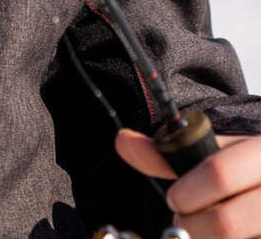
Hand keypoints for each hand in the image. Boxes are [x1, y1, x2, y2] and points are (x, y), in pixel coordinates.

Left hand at [116, 128, 260, 237]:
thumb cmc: (242, 169)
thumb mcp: (213, 152)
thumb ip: (167, 153)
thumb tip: (122, 142)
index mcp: (259, 153)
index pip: (218, 174)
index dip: (185, 193)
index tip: (174, 199)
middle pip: (225, 223)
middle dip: (191, 225)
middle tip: (183, 219)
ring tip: (201, 228)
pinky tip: (222, 236)